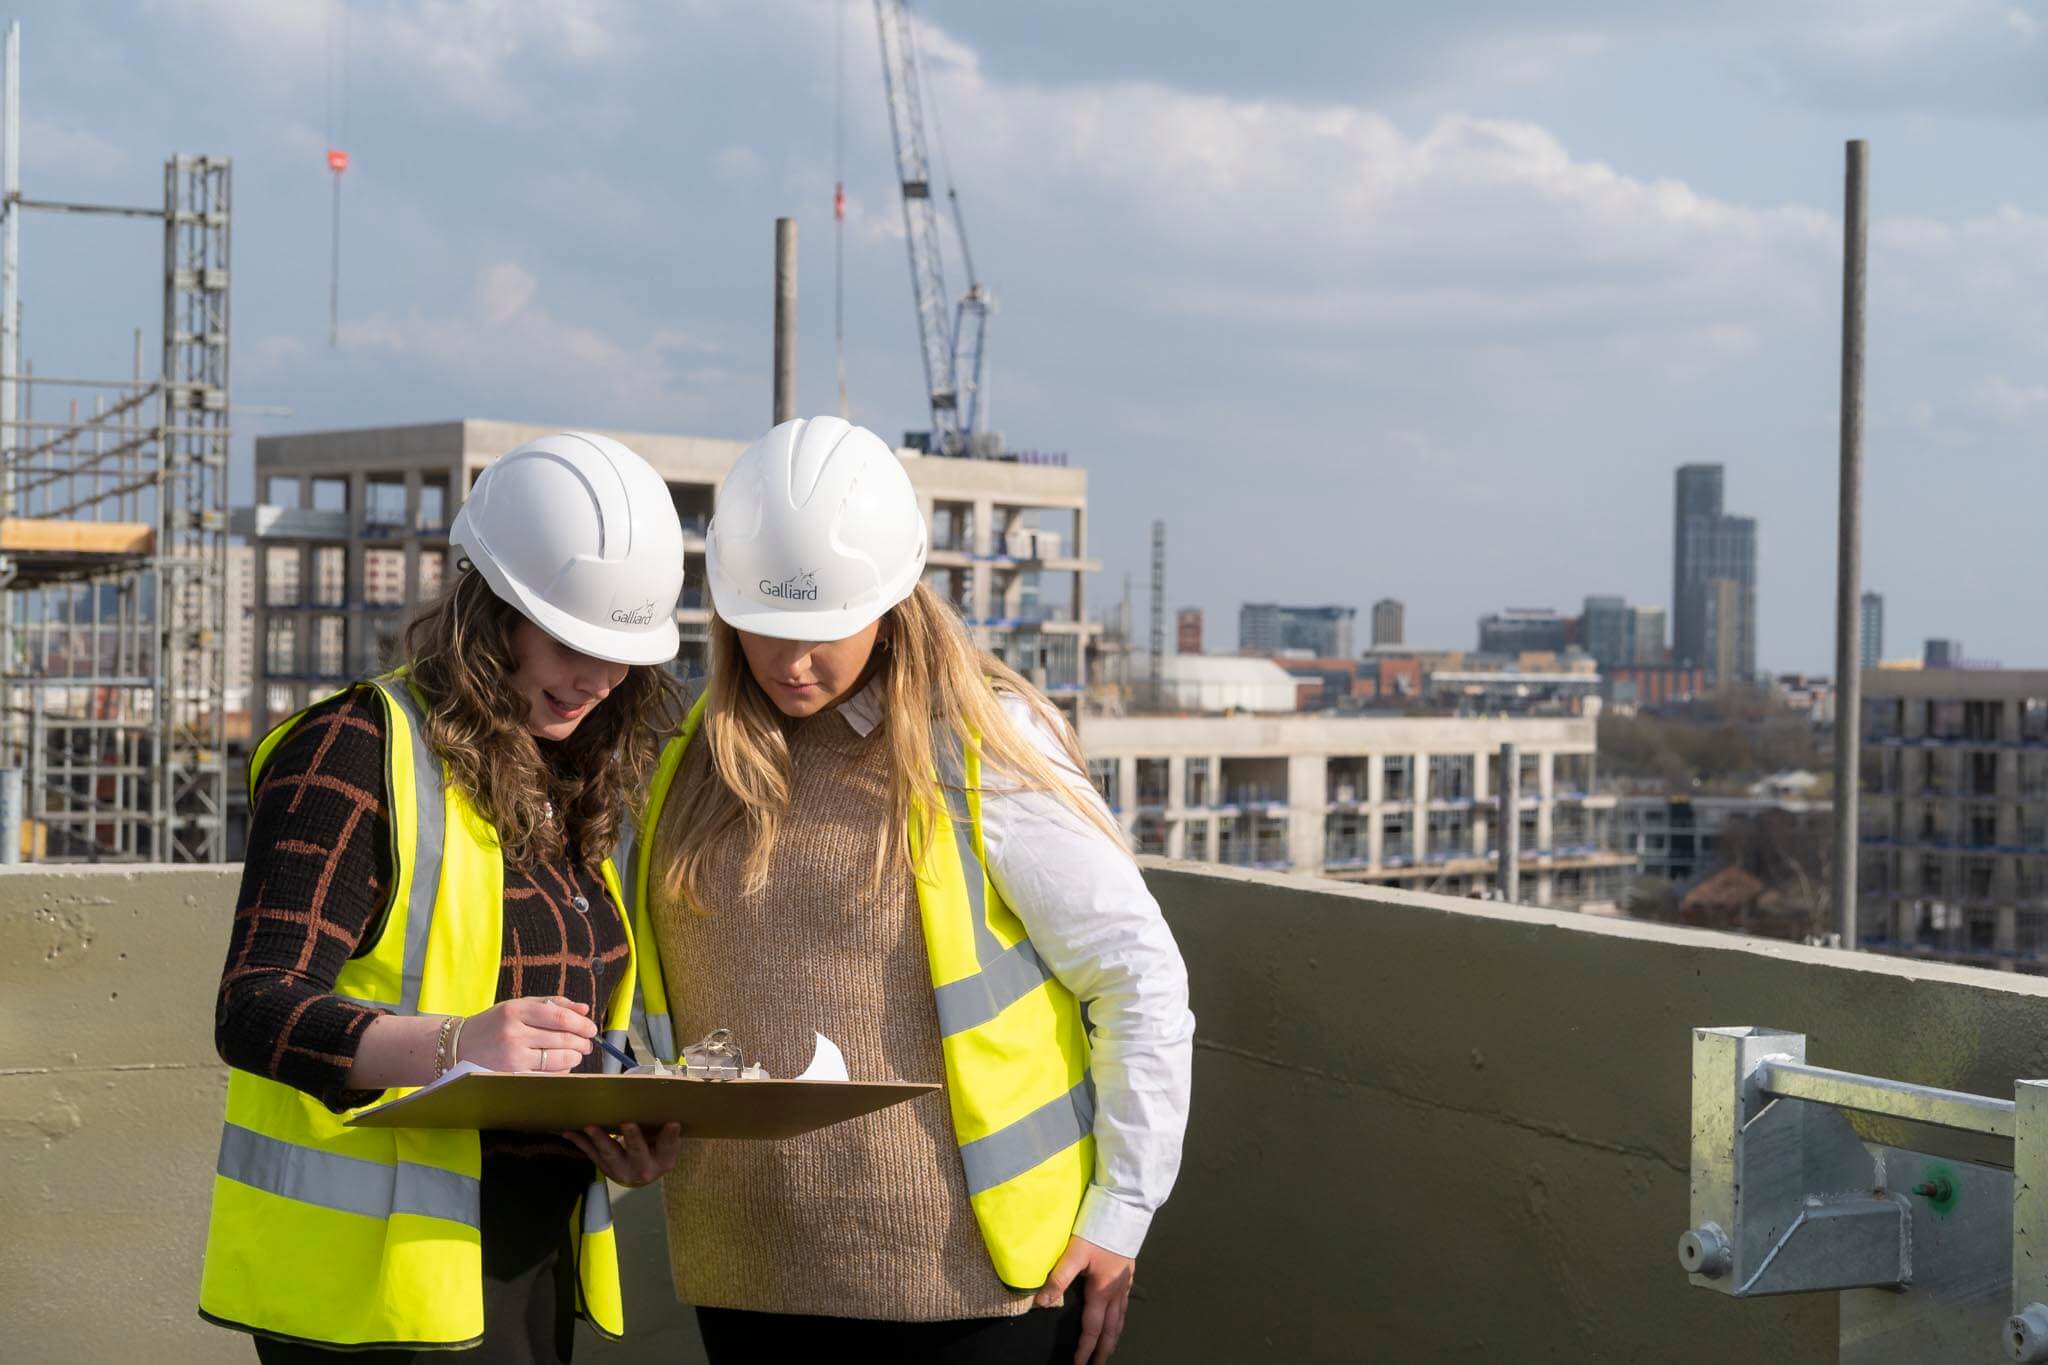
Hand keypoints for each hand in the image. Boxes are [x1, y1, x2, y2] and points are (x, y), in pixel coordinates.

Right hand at [458, 995, 596, 1072]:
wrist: (459, 1046)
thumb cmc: (494, 1024)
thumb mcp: (518, 1006)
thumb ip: (552, 1004)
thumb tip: (584, 1009)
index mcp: (516, 1010)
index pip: (559, 1017)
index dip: (581, 1024)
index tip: (591, 1029)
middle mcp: (514, 1033)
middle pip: (562, 1038)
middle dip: (581, 1042)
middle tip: (587, 1043)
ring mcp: (512, 1056)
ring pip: (557, 1059)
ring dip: (574, 1057)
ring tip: (576, 1053)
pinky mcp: (511, 1075)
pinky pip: (546, 1075)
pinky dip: (560, 1070)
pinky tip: (562, 1065)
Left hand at [560, 1122, 682, 1186]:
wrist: (641, 1172)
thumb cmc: (656, 1148)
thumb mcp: (666, 1142)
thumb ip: (666, 1128)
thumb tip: (668, 1100)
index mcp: (664, 1161)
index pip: (668, 1147)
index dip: (670, 1135)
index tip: (673, 1123)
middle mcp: (644, 1169)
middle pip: (637, 1152)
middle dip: (632, 1138)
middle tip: (627, 1122)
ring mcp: (621, 1171)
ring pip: (610, 1154)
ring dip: (599, 1139)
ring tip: (590, 1126)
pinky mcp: (605, 1168)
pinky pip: (591, 1153)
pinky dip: (580, 1141)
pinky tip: (569, 1132)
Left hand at [1037, 1235, 1134, 1363]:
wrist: (1124, 1208)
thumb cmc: (1098, 1229)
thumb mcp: (1074, 1253)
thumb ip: (1058, 1278)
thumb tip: (1042, 1302)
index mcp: (1102, 1291)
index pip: (1092, 1328)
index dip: (1085, 1348)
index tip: (1079, 1364)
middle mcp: (1116, 1291)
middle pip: (1111, 1329)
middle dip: (1104, 1350)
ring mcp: (1125, 1283)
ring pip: (1121, 1318)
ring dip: (1113, 1336)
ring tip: (1109, 1348)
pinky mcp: (1128, 1273)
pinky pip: (1125, 1305)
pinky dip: (1120, 1319)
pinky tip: (1118, 1316)